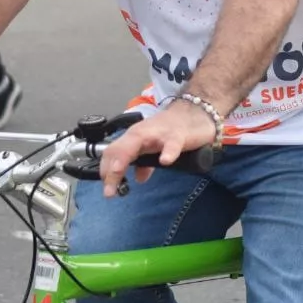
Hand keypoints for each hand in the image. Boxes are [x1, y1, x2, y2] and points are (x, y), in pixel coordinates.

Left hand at [99, 100, 218, 197]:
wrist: (196, 110)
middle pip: (118, 149)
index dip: (105, 170)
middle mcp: (141, 133)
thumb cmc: (172, 129)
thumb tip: (138, 178)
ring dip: (124, 159)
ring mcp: (158, 133)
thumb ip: (145, 162)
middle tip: (109, 192)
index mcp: (134, 137)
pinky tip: (165, 161)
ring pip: (136, 142)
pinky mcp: (178, 135)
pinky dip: (167, 152)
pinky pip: (171, 144)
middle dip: (110, 170)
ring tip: (117, 173)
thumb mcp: (155, 147)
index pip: (112, 152)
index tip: (107, 188)